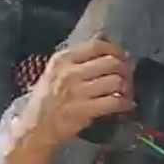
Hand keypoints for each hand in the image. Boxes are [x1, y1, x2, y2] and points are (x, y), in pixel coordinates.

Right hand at [14, 37, 135, 148]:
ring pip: (115, 81)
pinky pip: (114, 102)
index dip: (116, 50)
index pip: (97, 46)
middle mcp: (70, 73)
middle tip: (128, 77)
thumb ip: (80, 53)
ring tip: (126, 92)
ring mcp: (77, 92)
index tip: (123, 57)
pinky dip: (125, 104)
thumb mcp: (57, 70)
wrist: (35, 127)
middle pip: (111, 62)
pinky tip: (127, 106)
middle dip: (125, 69)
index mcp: (63, 59)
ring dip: (127, 87)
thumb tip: (102, 35)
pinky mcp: (84, 111)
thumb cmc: (47, 98)